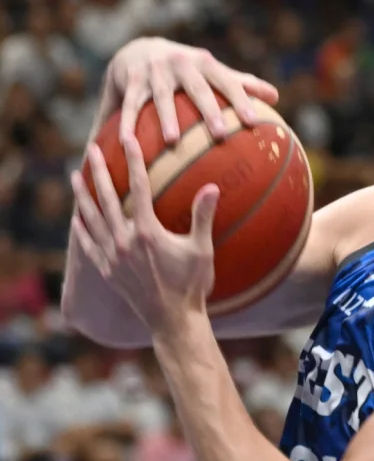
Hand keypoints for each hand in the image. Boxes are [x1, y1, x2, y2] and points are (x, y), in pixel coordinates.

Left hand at [68, 133, 216, 331]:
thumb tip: (213, 188)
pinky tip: (76, 217)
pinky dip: (81, 228)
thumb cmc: (192, 285)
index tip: (128, 140)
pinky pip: (88, 245)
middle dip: (97, 171)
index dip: (133, 161)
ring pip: (91, 219)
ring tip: (74, 176)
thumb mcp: (202, 249)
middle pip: (106, 198)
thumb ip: (203, 217)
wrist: (173, 321)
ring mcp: (112, 256)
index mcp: (147, 232)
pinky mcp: (107, 271)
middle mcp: (124, 241)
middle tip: (90, 150)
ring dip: (82, 196)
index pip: (138, 187)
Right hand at [106, 37, 277, 143]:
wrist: (139, 49)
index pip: (227, 81)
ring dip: (166, 117)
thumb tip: (276, 96)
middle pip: (197, 88)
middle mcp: (181, 63)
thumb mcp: (212, 71)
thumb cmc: (187, 69)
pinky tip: (127, 142)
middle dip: (208, 110)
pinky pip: (129, 104)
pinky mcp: (132, 80)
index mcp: (205, 63)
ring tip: (172, 141)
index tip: (253, 122)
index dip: (241, 99)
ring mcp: (155, 71)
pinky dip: (127, 121)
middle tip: (221, 134)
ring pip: (161, 96)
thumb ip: (241, 83)